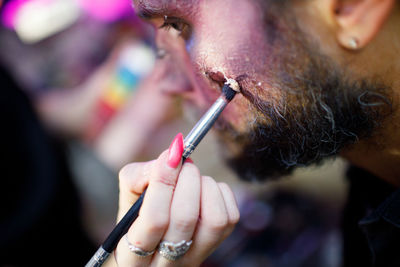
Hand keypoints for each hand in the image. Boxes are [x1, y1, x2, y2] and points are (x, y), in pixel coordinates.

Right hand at [115, 133, 239, 266]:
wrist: (156, 237)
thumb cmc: (138, 214)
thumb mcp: (128, 197)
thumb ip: (139, 176)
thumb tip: (171, 157)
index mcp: (132, 256)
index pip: (154, 220)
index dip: (163, 183)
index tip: (170, 157)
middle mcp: (165, 264)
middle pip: (185, 218)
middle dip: (187, 181)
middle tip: (184, 163)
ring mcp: (195, 257)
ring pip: (214, 220)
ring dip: (205, 188)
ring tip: (193, 178)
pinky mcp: (218, 246)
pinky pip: (230, 217)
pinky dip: (220, 193)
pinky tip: (204, 190)